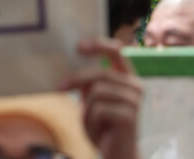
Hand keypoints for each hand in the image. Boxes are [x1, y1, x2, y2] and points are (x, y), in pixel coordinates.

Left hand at [64, 38, 142, 158]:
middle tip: (59, 87)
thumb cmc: (103, 127)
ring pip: (96, 92)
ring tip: (92, 123)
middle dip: (75, 80)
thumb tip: (70, 62)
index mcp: (126, 78)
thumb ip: (88, 82)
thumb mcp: (92, 100)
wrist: (117, 156)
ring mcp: (134, 100)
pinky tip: (99, 131)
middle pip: (98, 73)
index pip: (115, 52)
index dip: (98, 45)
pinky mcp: (129, 116)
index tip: (78, 47)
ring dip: (87, 110)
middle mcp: (134, 85)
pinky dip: (91, 121)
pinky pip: (98, 109)